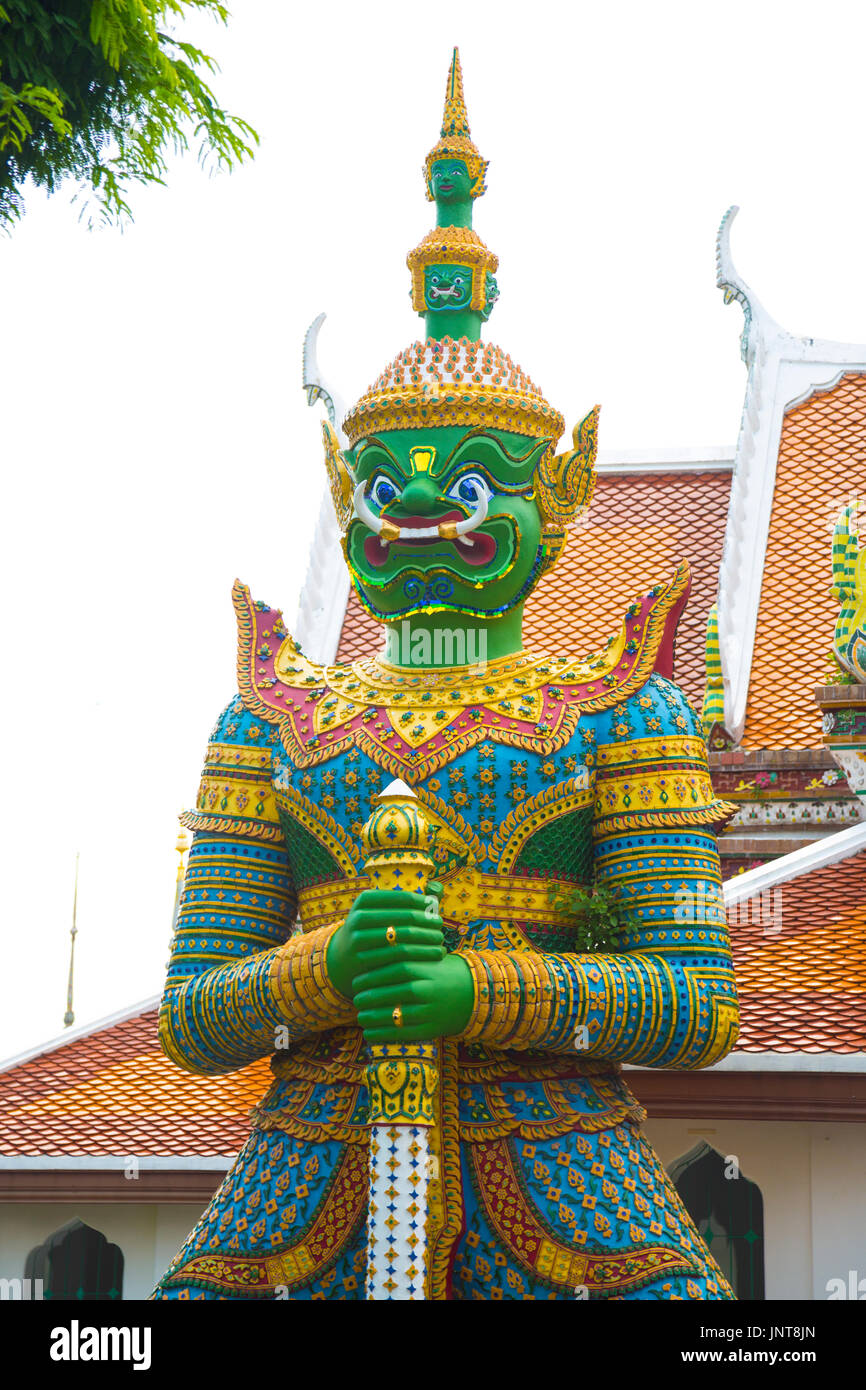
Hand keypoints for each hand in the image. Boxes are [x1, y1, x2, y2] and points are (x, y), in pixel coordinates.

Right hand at [325, 887, 444, 1001]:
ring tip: (440, 939)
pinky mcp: (362, 959)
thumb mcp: (380, 911)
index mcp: (365, 900)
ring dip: (426, 938)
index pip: (403, 898)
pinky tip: (433, 954)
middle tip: (440, 924)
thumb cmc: (373, 929)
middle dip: (427, 920)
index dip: (423, 902)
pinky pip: (397, 957)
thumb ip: (406, 902)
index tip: (435, 907)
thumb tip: (438, 890)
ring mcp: (358, 939)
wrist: (343, 957)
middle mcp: (358, 917)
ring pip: (402, 937)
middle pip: (404, 917)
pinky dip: (420, 955)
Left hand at [354, 951, 472, 1042]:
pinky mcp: (432, 1029)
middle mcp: (428, 990)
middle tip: (355, 999)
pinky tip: (369, 1033)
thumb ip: (403, 957)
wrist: (473, 994)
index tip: (356, 981)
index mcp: (426, 968)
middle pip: (392, 993)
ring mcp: (430, 1011)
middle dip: (369, 997)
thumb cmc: (441, 973)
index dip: (372, 977)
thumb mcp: (426, 959)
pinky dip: (383, 1034)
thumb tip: (368, 957)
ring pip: (395, 1015)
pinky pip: (403, 1033)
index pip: (394, 970)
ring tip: (360, 1016)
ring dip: (372, 1017)